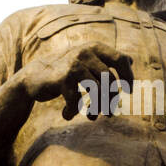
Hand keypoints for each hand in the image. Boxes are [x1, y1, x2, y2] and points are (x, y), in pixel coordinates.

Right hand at [20, 41, 134, 120]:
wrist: (34, 76)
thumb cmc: (66, 72)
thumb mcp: (87, 62)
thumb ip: (106, 60)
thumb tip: (130, 60)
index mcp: (95, 48)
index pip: (120, 59)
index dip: (128, 76)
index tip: (129, 91)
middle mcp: (85, 52)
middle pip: (110, 80)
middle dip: (111, 100)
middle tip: (109, 114)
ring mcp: (74, 64)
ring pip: (97, 91)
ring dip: (96, 108)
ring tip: (91, 117)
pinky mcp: (62, 78)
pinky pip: (76, 99)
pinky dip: (72, 111)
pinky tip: (67, 115)